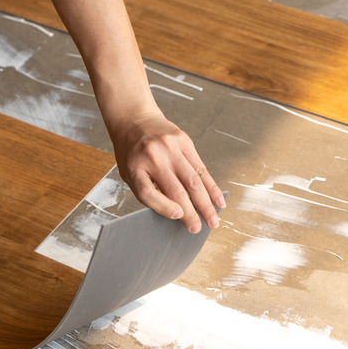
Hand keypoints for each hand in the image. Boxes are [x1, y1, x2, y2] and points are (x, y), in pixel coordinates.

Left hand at [111, 112, 224, 232]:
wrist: (134, 119)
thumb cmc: (131, 152)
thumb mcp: (129, 171)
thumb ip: (148, 189)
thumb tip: (175, 212)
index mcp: (134, 167)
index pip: (148, 192)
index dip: (164, 207)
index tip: (178, 217)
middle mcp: (153, 157)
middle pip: (176, 189)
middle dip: (191, 213)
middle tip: (199, 230)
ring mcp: (170, 148)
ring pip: (193, 181)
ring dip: (205, 204)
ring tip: (213, 221)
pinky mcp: (184, 141)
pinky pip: (201, 168)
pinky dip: (211, 186)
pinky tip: (218, 200)